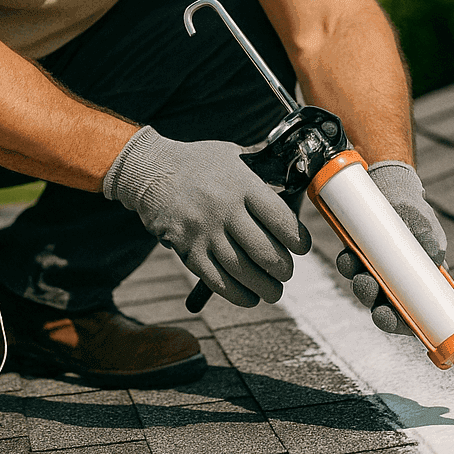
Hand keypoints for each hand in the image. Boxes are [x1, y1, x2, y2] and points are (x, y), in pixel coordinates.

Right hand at [103, 126, 310, 306]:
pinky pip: (216, 280)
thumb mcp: (233, 156)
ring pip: (243, 271)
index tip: (302, 248)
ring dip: (264, 288)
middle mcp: (224, 209)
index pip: (280, 219)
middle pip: (264, 251)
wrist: (150, 170)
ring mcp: (204, 232)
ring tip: (273, 292)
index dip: (297, 239)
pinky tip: (249, 297)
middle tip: (286, 272)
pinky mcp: (187, 250)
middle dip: (282, 269)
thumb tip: (292, 183)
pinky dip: (237, 294)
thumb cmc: (198, 162)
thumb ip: (260, 172)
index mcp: (242, 185)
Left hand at [334, 160, 446, 335]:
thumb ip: (430, 240)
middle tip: (370, 290)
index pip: (416, 314)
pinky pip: (351, 266)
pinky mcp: (358, 255)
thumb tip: (435, 258)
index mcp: (420, 281)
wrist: (389, 185)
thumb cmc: (412, 209)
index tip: (394, 320)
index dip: (403, 324)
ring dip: (361, 285)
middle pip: (387, 308)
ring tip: (358, 272)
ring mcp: (375, 269)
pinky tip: (348, 255)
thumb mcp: (424, 222)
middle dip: (376, 306)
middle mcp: (397, 281)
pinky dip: (348, 265)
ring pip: (367, 289)